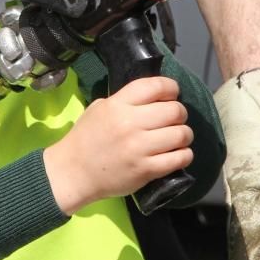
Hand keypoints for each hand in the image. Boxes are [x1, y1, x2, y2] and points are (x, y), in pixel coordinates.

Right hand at [43, 76, 192, 213]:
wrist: (73, 172)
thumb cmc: (86, 138)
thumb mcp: (100, 108)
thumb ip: (125, 100)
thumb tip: (154, 96)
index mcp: (118, 105)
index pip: (156, 86)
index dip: (171, 88)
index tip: (172, 93)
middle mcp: (130, 124)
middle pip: (174, 110)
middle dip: (180, 113)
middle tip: (176, 118)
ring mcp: (139, 148)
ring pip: (181, 134)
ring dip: (185, 134)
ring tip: (179, 137)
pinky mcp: (146, 170)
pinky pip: (179, 159)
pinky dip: (184, 155)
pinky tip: (179, 154)